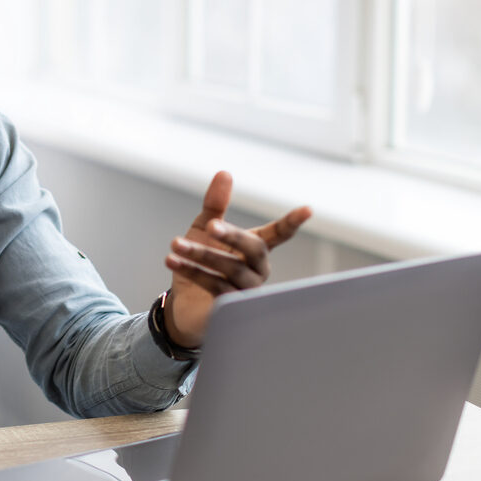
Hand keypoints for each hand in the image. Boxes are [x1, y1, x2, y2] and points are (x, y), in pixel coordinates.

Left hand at [162, 171, 311, 347]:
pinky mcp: (229, 308)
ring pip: (229, 269)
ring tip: (175, 244)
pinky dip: (192, 271)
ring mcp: (245, 290)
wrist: (185, 304)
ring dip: (200, 254)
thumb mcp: (205, 229)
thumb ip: (215, 205)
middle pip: (253, 249)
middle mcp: (257, 270)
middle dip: (232, 235)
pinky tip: (172, 259)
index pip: (279, 234)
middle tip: (211, 225)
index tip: (308, 209)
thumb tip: (224, 173)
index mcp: (256, 249)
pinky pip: (213, 286)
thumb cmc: (202, 261)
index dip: (292, 222)